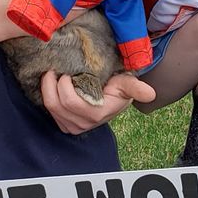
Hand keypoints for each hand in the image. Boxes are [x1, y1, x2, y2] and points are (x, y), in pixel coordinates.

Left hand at [41, 70, 156, 134]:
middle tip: (56, 71)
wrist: (113, 100)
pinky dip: (48, 96)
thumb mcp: (127, 85)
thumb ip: (136, 88)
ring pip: (50, 107)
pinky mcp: (65, 125)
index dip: (63, 85)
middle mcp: (82, 124)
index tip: (67, 72)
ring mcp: (73, 126)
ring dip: (47, 88)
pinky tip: (53, 86)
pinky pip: (49, 111)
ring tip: (53, 76)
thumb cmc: (119, 89)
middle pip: (56, 104)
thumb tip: (150, 93)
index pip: (70, 102)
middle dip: (51, 84)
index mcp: (96, 114)